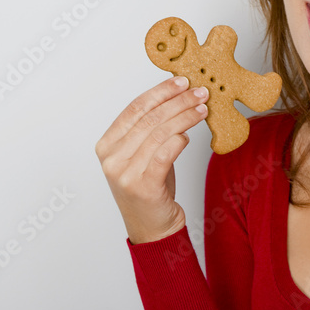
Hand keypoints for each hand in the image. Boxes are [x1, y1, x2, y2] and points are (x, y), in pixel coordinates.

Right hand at [95, 76, 208, 244]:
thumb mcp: (143, 154)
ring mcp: (124, 174)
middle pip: (149, 118)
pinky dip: (179, 140)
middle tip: (199, 92)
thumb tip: (176, 95)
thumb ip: (151, 129)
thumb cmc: (150, 187)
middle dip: (178, 101)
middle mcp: (112, 158)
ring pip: (159, 133)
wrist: (152, 228)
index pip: (135, 108)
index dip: (160, 92)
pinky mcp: (143, 187)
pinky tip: (190, 135)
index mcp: (107, 145)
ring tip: (202, 109)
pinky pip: (164, 154)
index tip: (181, 82)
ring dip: (184, 117)